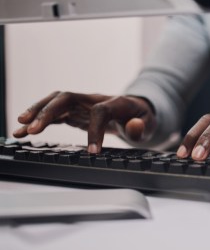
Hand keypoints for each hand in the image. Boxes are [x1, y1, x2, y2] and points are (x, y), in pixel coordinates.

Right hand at [12, 91, 155, 152]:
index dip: (95, 131)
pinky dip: (38, 121)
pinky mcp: (75, 112)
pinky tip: (23, 131)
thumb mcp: (149, 124)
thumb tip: (133, 126)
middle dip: (48, 111)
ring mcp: (83, 104)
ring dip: (36, 113)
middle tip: (33, 129)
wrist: (137, 110)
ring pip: (55, 102)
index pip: (100, 112)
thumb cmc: (142, 118)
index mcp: (116, 102)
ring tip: (20, 129)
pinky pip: (54, 114)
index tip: (93, 152)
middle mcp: (95, 99)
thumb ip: (141, 127)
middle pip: (67, 97)